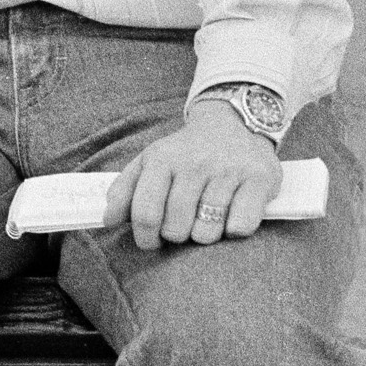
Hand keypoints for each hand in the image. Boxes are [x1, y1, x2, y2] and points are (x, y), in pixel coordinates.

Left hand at [102, 102, 280, 249]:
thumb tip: (107, 221)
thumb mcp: (150, 161)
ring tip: (207, 217)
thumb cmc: (186, 153)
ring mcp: (228, 171)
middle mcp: (194, 163)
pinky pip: (240, 227)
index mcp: (162, 159)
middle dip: (176, 235)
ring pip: (207, 232)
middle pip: (176, 228)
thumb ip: (124, 190)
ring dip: (205, 234)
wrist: (233, 123)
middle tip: (183, 224)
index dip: (145, 238)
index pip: (145, 213)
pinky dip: (234, 230)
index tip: (150, 241)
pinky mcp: (258, 179)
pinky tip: (231, 213)